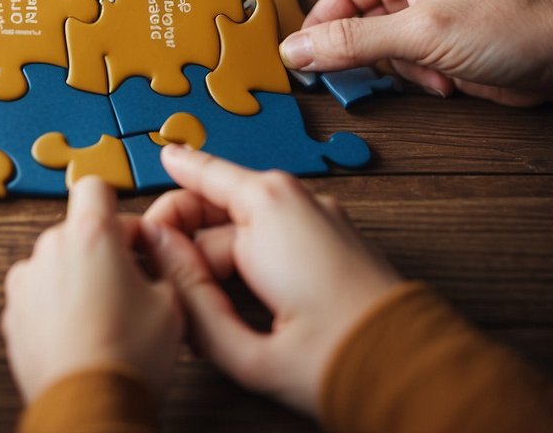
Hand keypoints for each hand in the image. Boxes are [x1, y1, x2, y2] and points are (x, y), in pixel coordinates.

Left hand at [1, 177, 182, 404]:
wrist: (89, 407)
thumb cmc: (129, 356)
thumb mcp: (172, 304)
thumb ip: (162, 264)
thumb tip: (158, 255)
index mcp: (89, 235)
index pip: (95, 187)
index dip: (117, 210)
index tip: (132, 238)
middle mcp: (49, 250)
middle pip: (76, 232)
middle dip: (101, 253)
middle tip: (128, 288)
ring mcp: (25, 282)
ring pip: (56, 266)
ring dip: (75, 281)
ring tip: (102, 320)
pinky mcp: (11, 313)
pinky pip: (38, 297)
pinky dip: (54, 309)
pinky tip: (79, 336)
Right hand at [142, 146, 400, 416]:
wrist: (411, 373)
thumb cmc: (335, 360)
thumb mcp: (244, 346)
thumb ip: (188, 298)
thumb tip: (157, 255)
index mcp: (267, 209)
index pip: (197, 179)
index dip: (164, 198)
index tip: (141, 224)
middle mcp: (293, 199)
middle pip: (215, 208)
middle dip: (183, 241)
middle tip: (162, 282)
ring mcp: (317, 215)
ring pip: (240, 226)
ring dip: (212, 259)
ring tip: (198, 308)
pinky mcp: (332, 236)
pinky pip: (271, 236)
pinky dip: (245, 261)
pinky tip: (235, 304)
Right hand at [279, 0, 552, 105]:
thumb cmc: (511, 28)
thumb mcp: (421, 34)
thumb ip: (353, 42)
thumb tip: (296, 50)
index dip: (318, 28)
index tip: (297, 59)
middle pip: (354, 24)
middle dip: (365, 54)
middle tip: (365, 74)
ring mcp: (427, 17)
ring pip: (377, 51)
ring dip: (398, 71)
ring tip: (430, 73)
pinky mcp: (440, 47)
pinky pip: (402, 67)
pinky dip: (417, 81)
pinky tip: (445, 82)